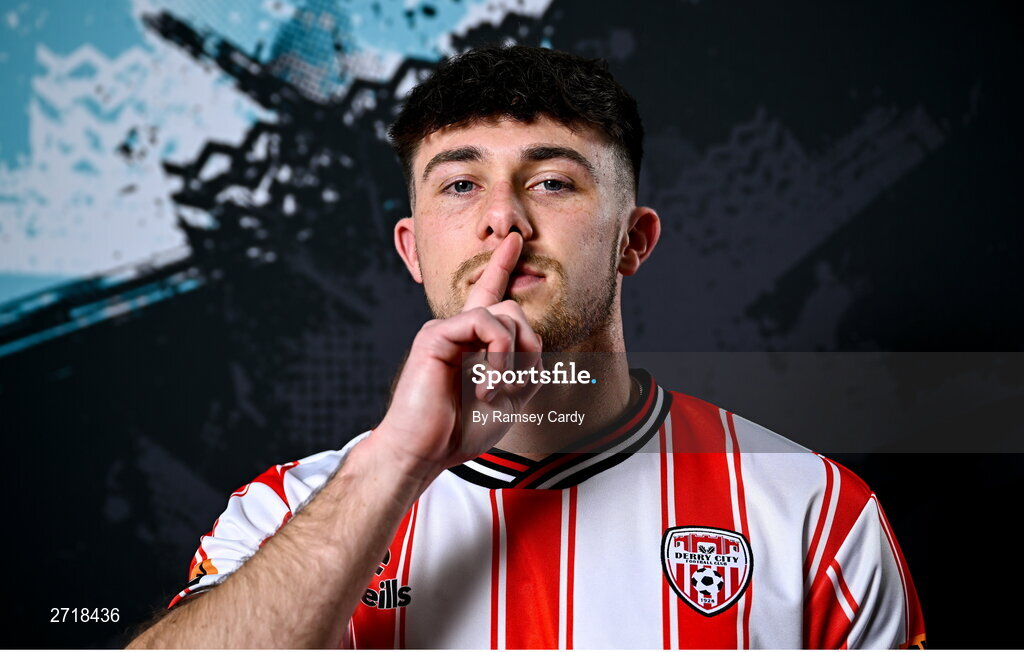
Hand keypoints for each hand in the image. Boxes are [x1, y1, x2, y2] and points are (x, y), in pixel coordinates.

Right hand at [372, 233, 543, 474]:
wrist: (423, 453)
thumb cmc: (459, 431)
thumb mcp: (508, 400)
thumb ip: (524, 367)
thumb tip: (533, 341)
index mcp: (473, 343)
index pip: (490, 295)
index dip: (502, 266)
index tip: (515, 240)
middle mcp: (459, 330)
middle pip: (513, 309)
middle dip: (531, 347)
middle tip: (517, 387)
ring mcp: (446, 329)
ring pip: (504, 314)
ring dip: (515, 358)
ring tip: (497, 392)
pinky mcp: (436, 334)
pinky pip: (485, 323)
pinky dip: (499, 356)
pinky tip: (486, 388)